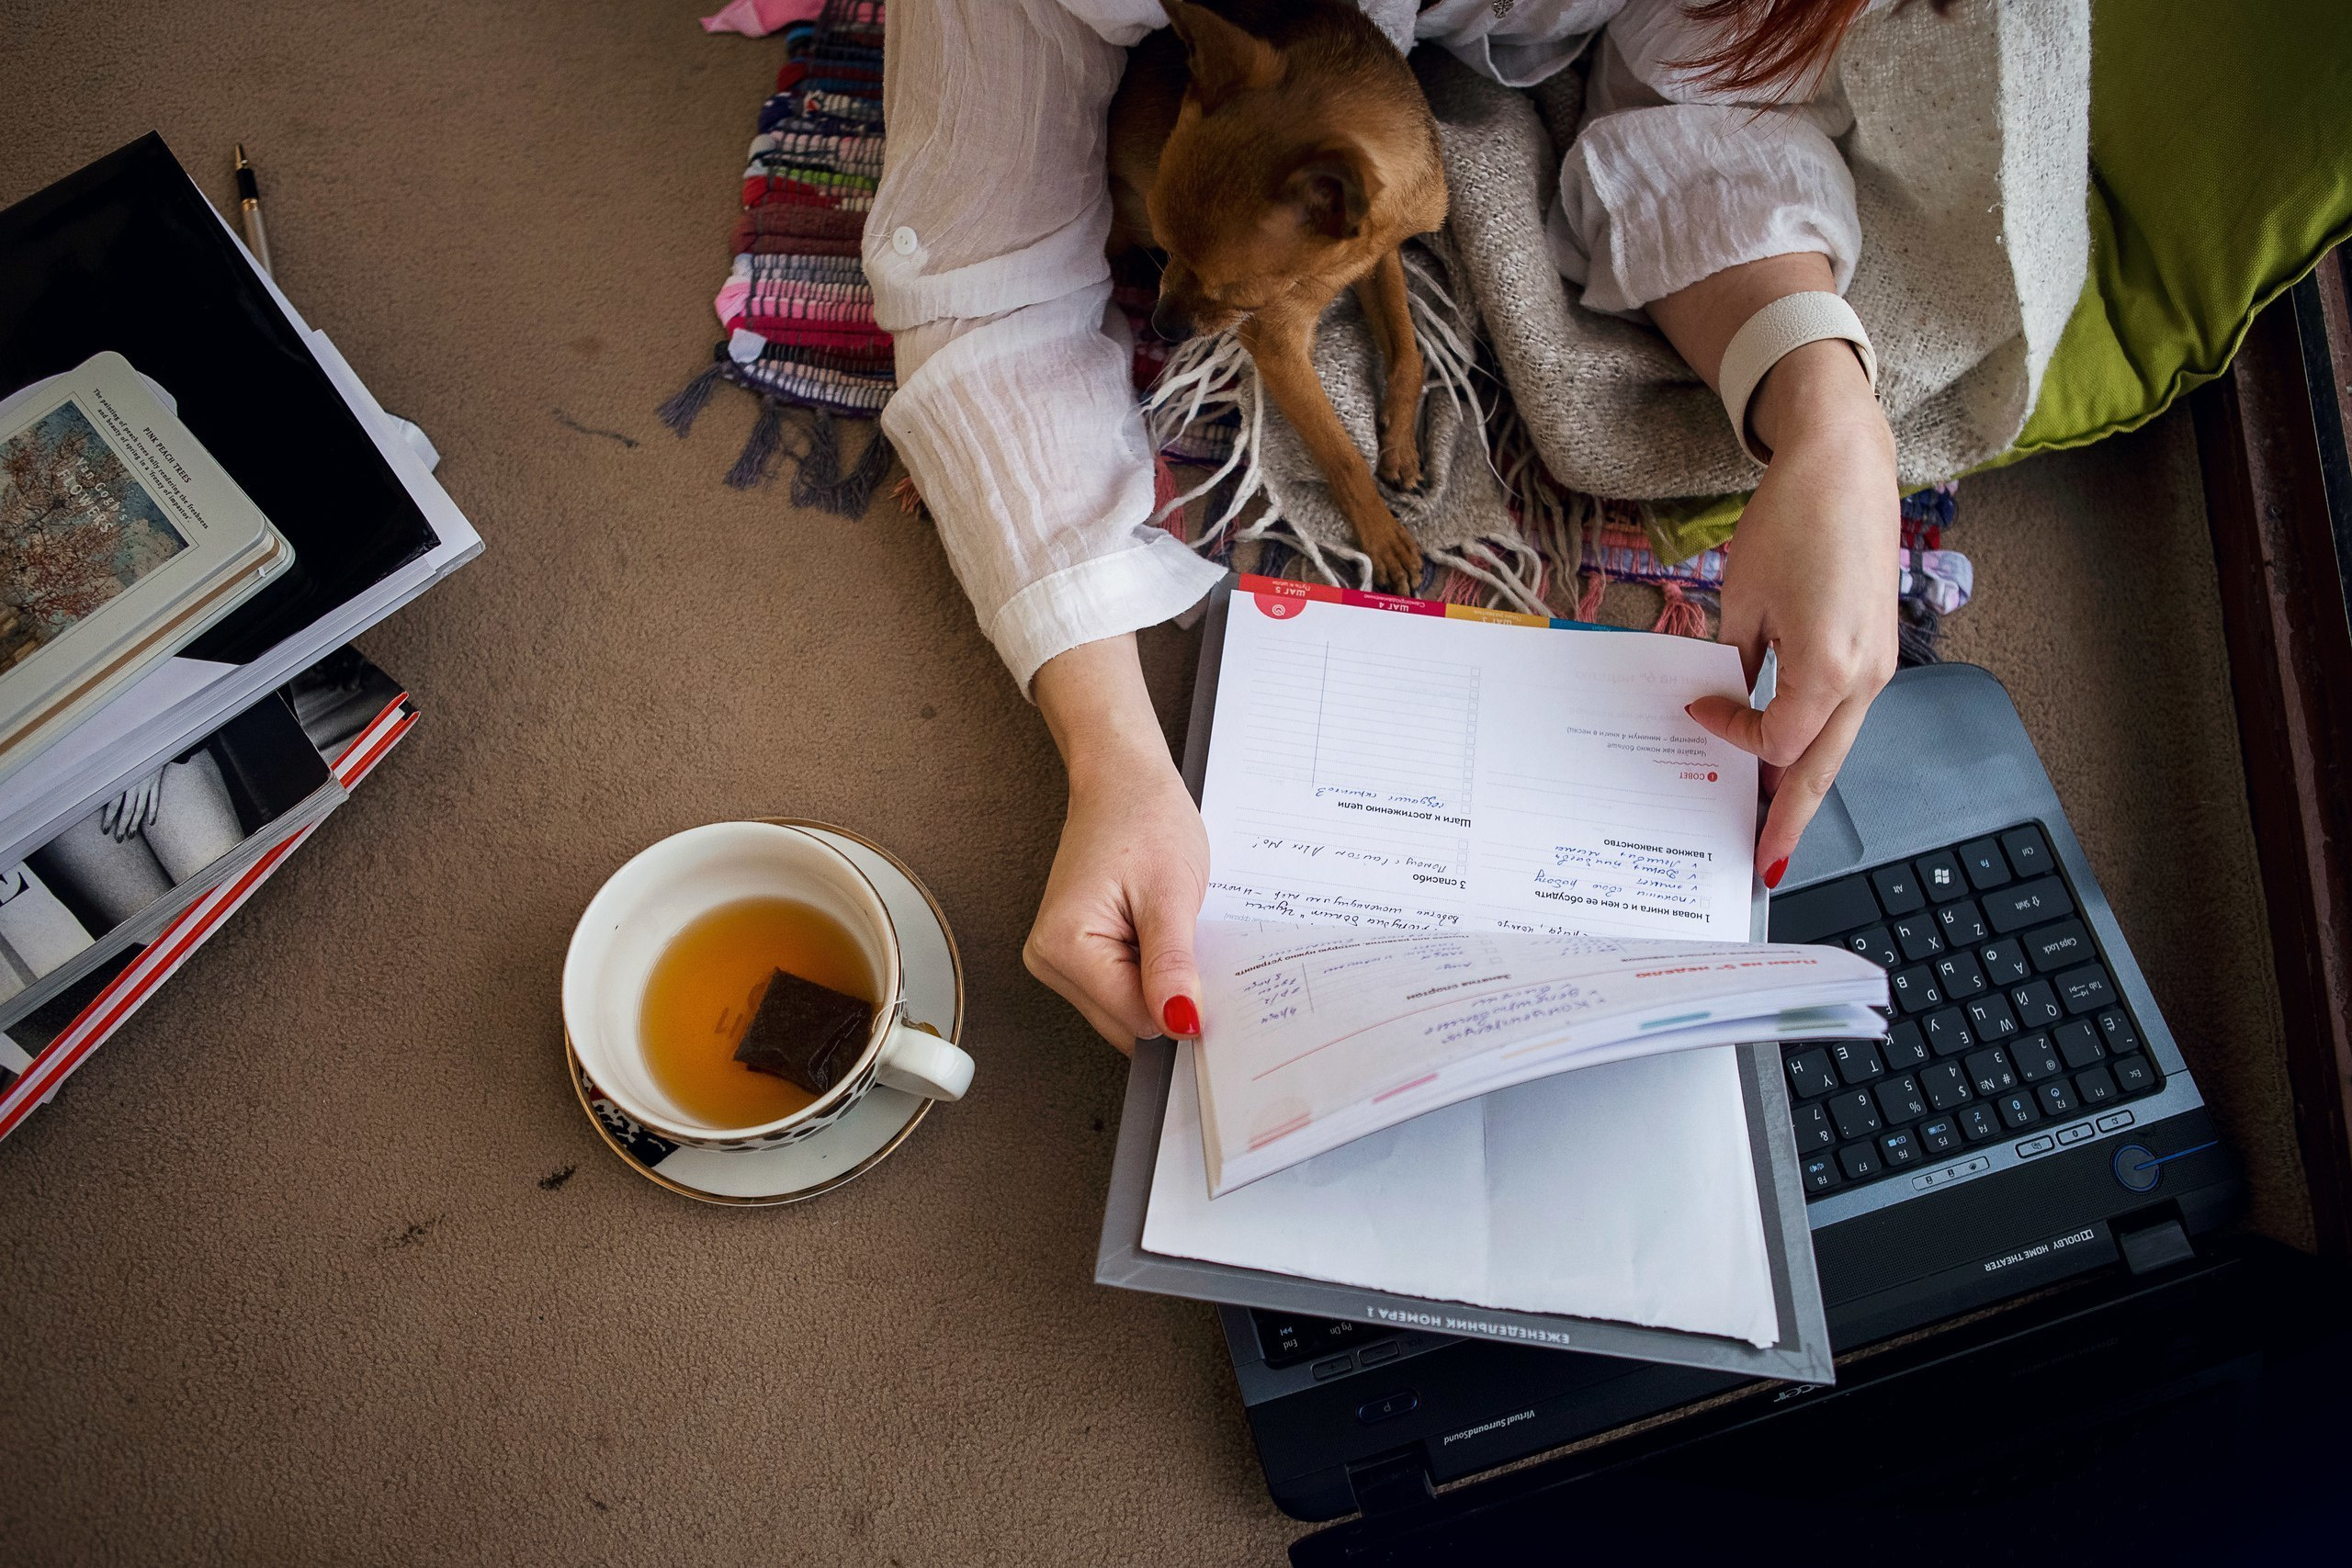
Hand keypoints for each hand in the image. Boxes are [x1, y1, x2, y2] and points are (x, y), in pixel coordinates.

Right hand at [1026, 635, 1209, 1050]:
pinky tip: (1159, 936)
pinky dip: (1149, 974)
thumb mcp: (1171, 894)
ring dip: (1159, 984)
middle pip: (1127, 1023)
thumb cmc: (1145, 819)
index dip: (1180, 1007)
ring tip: (1170, 929)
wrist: (1122, 779)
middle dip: (1168, 996)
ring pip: (1125, 1011)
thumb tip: (1180, 1024)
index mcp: (1064, 947)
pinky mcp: (1072, 955)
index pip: (1135, 1020)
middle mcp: (1048, 961)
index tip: (1210, 976)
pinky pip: (1121, 990)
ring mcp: (1056, 960)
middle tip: (1190, 941)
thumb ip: (1172, 966)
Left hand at [1685, 339, 1899, 882]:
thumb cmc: (1791, 521)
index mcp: (1828, 669)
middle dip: (1790, 821)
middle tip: (1767, 866)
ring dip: (1803, 782)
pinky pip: (1844, 713)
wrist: (1844, 466)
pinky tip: (1790, 752)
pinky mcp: (1880, 650)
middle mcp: (1865, 677)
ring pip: (1836, 746)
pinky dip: (1816, 739)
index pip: (1773, 743)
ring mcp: (1880, 666)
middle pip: (1820, 770)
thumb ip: (1740, 664)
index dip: (1729, 737)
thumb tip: (1731, 702)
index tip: (1698, 709)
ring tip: (1774, 821)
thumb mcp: (1745, 600)